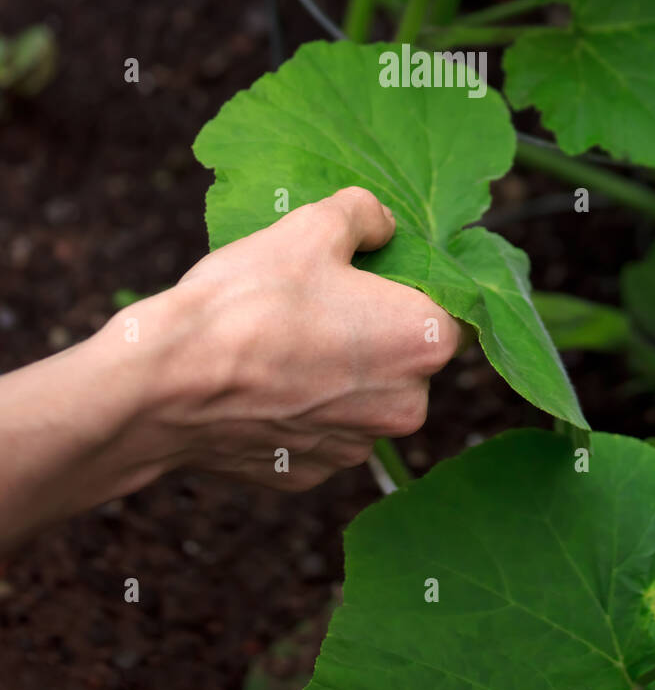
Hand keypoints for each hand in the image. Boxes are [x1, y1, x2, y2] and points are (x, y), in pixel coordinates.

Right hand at [170, 186, 460, 489]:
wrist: (166, 384)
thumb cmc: (248, 301)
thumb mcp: (311, 226)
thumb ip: (364, 215)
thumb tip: (381, 226)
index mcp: (424, 342)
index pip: (453, 309)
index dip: (418, 286)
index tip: (380, 273)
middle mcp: (407, 407)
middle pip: (408, 356)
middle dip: (375, 330)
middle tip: (321, 300)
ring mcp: (357, 448)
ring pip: (363, 396)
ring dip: (338, 372)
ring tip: (284, 338)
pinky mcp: (311, 475)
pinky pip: (320, 430)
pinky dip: (301, 408)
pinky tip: (263, 381)